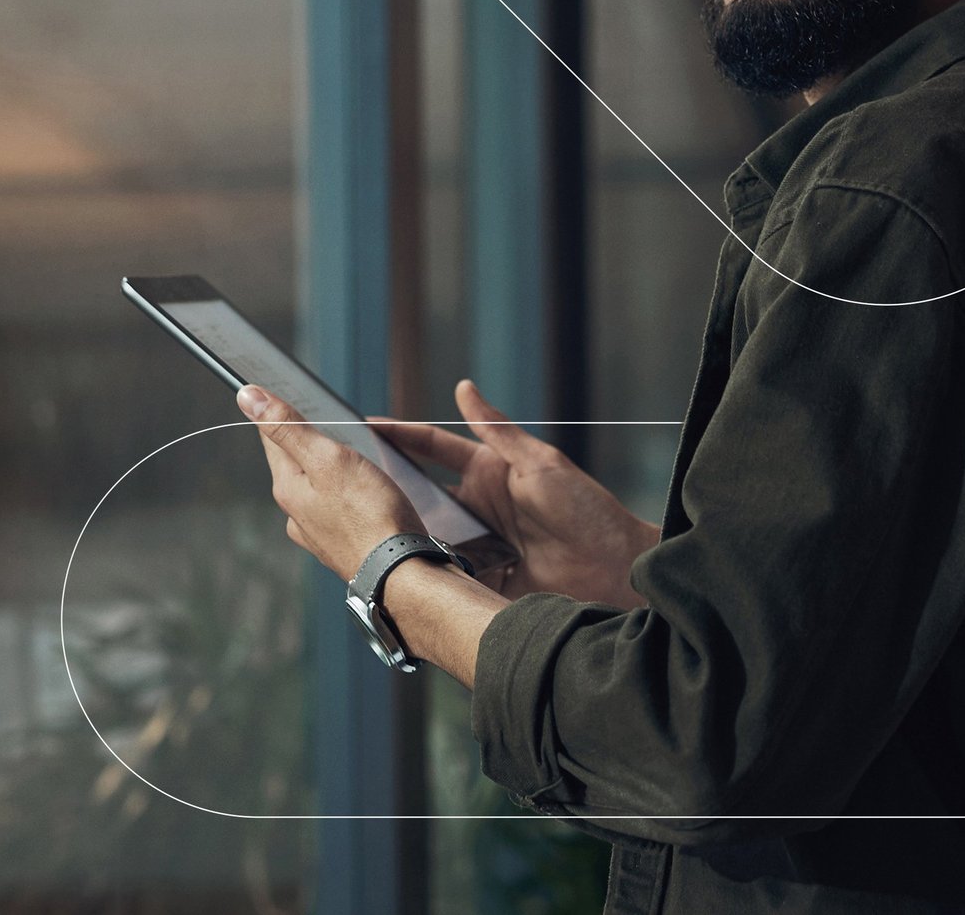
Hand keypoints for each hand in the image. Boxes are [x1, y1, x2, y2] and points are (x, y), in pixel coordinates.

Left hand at [237, 385, 426, 581]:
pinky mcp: (344, 545)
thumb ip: (288, 428)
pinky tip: (368, 494)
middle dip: (312, 440)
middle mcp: (296, 514)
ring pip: (318, 488)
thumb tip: (248, 397)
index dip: (278, 410)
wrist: (401, 574)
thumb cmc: (370, 515)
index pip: (272, 437)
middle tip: (333, 421)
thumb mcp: (328, 458)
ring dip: (332, 470)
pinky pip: (339, 509)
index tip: (287, 389)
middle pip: (296, 462)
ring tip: (357, 458)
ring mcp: (319, 533)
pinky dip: (348, 495)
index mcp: (288, 488)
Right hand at [370, 380, 658, 606]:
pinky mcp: (482, 578)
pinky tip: (398, 569)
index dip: (400, 437)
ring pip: (426, 534)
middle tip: (348, 480)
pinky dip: (424, 571)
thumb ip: (497, 430)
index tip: (364, 427)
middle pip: (421, 493)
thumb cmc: (586, 510)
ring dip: (402, 532)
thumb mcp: (539, 463)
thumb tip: (464, 386)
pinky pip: (445, 573)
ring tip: (363, 526)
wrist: (616, 571)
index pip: (433, 448)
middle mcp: (478, 507)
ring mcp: (478, 544)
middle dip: (387, 487)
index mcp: (488, 472)